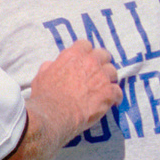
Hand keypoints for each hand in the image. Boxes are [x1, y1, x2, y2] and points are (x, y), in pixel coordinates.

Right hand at [0, 41, 121, 159]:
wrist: (54, 115)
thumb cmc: (45, 97)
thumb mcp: (41, 76)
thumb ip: (49, 67)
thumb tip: (51, 64)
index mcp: (73, 55)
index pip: (85, 45)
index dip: (86, 53)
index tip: (85, 60)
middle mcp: (90, 62)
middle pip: (103, 55)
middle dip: (101, 62)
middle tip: (98, 73)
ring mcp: (101, 77)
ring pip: (113, 72)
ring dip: (109, 79)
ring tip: (105, 88)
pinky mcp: (108, 93)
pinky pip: (118, 91)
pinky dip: (116, 97)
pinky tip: (113, 102)